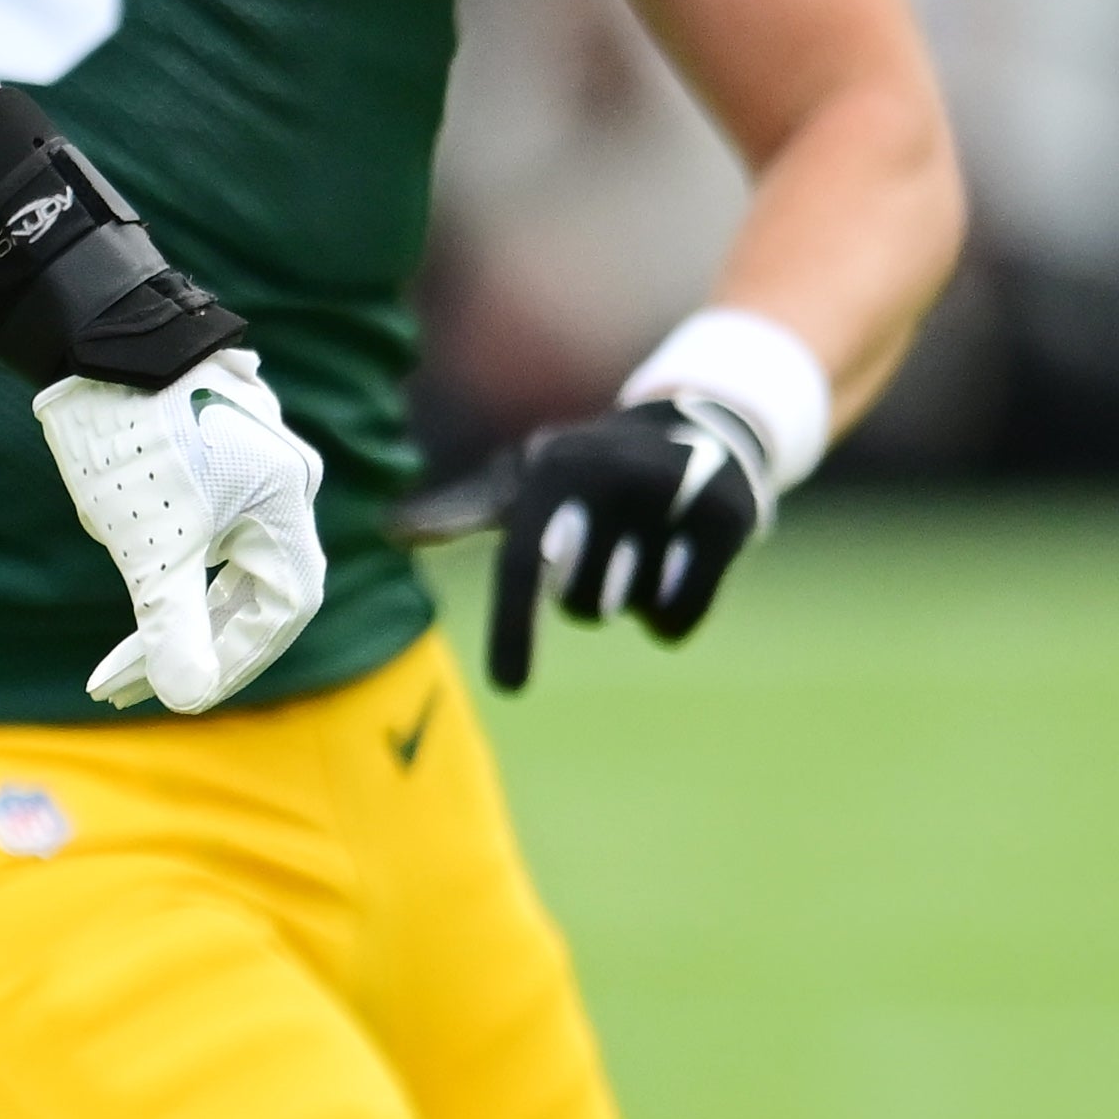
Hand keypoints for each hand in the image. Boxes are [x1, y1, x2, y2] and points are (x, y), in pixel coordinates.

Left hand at [38, 348, 329, 714]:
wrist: (96, 338)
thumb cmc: (133, 438)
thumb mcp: (150, 545)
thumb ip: (172, 623)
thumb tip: (187, 699)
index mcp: (287, 501)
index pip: (285, 606)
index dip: (237, 658)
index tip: (184, 696)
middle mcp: (280, 484)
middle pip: (248, 593)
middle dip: (182, 647)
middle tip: (114, 689)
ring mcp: (246, 468)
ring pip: (218, 565)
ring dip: (166, 616)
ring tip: (105, 662)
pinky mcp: (209, 457)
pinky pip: (200, 532)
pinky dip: (164, 571)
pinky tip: (124, 586)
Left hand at [481, 396, 772, 688]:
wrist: (699, 430)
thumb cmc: (588, 473)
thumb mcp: (524, 481)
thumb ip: (459, 510)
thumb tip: (388, 526)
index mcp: (554, 468)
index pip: (523, 563)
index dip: (513, 628)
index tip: (509, 689)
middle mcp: (614, 473)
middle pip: (582, 604)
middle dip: (589, 595)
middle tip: (609, 545)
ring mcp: (677, 491)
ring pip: (634, 609)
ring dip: (634, 595)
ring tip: (648, 541)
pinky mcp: (729, 517)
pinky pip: (679, 617)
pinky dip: (673, 614)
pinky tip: (681, 566)